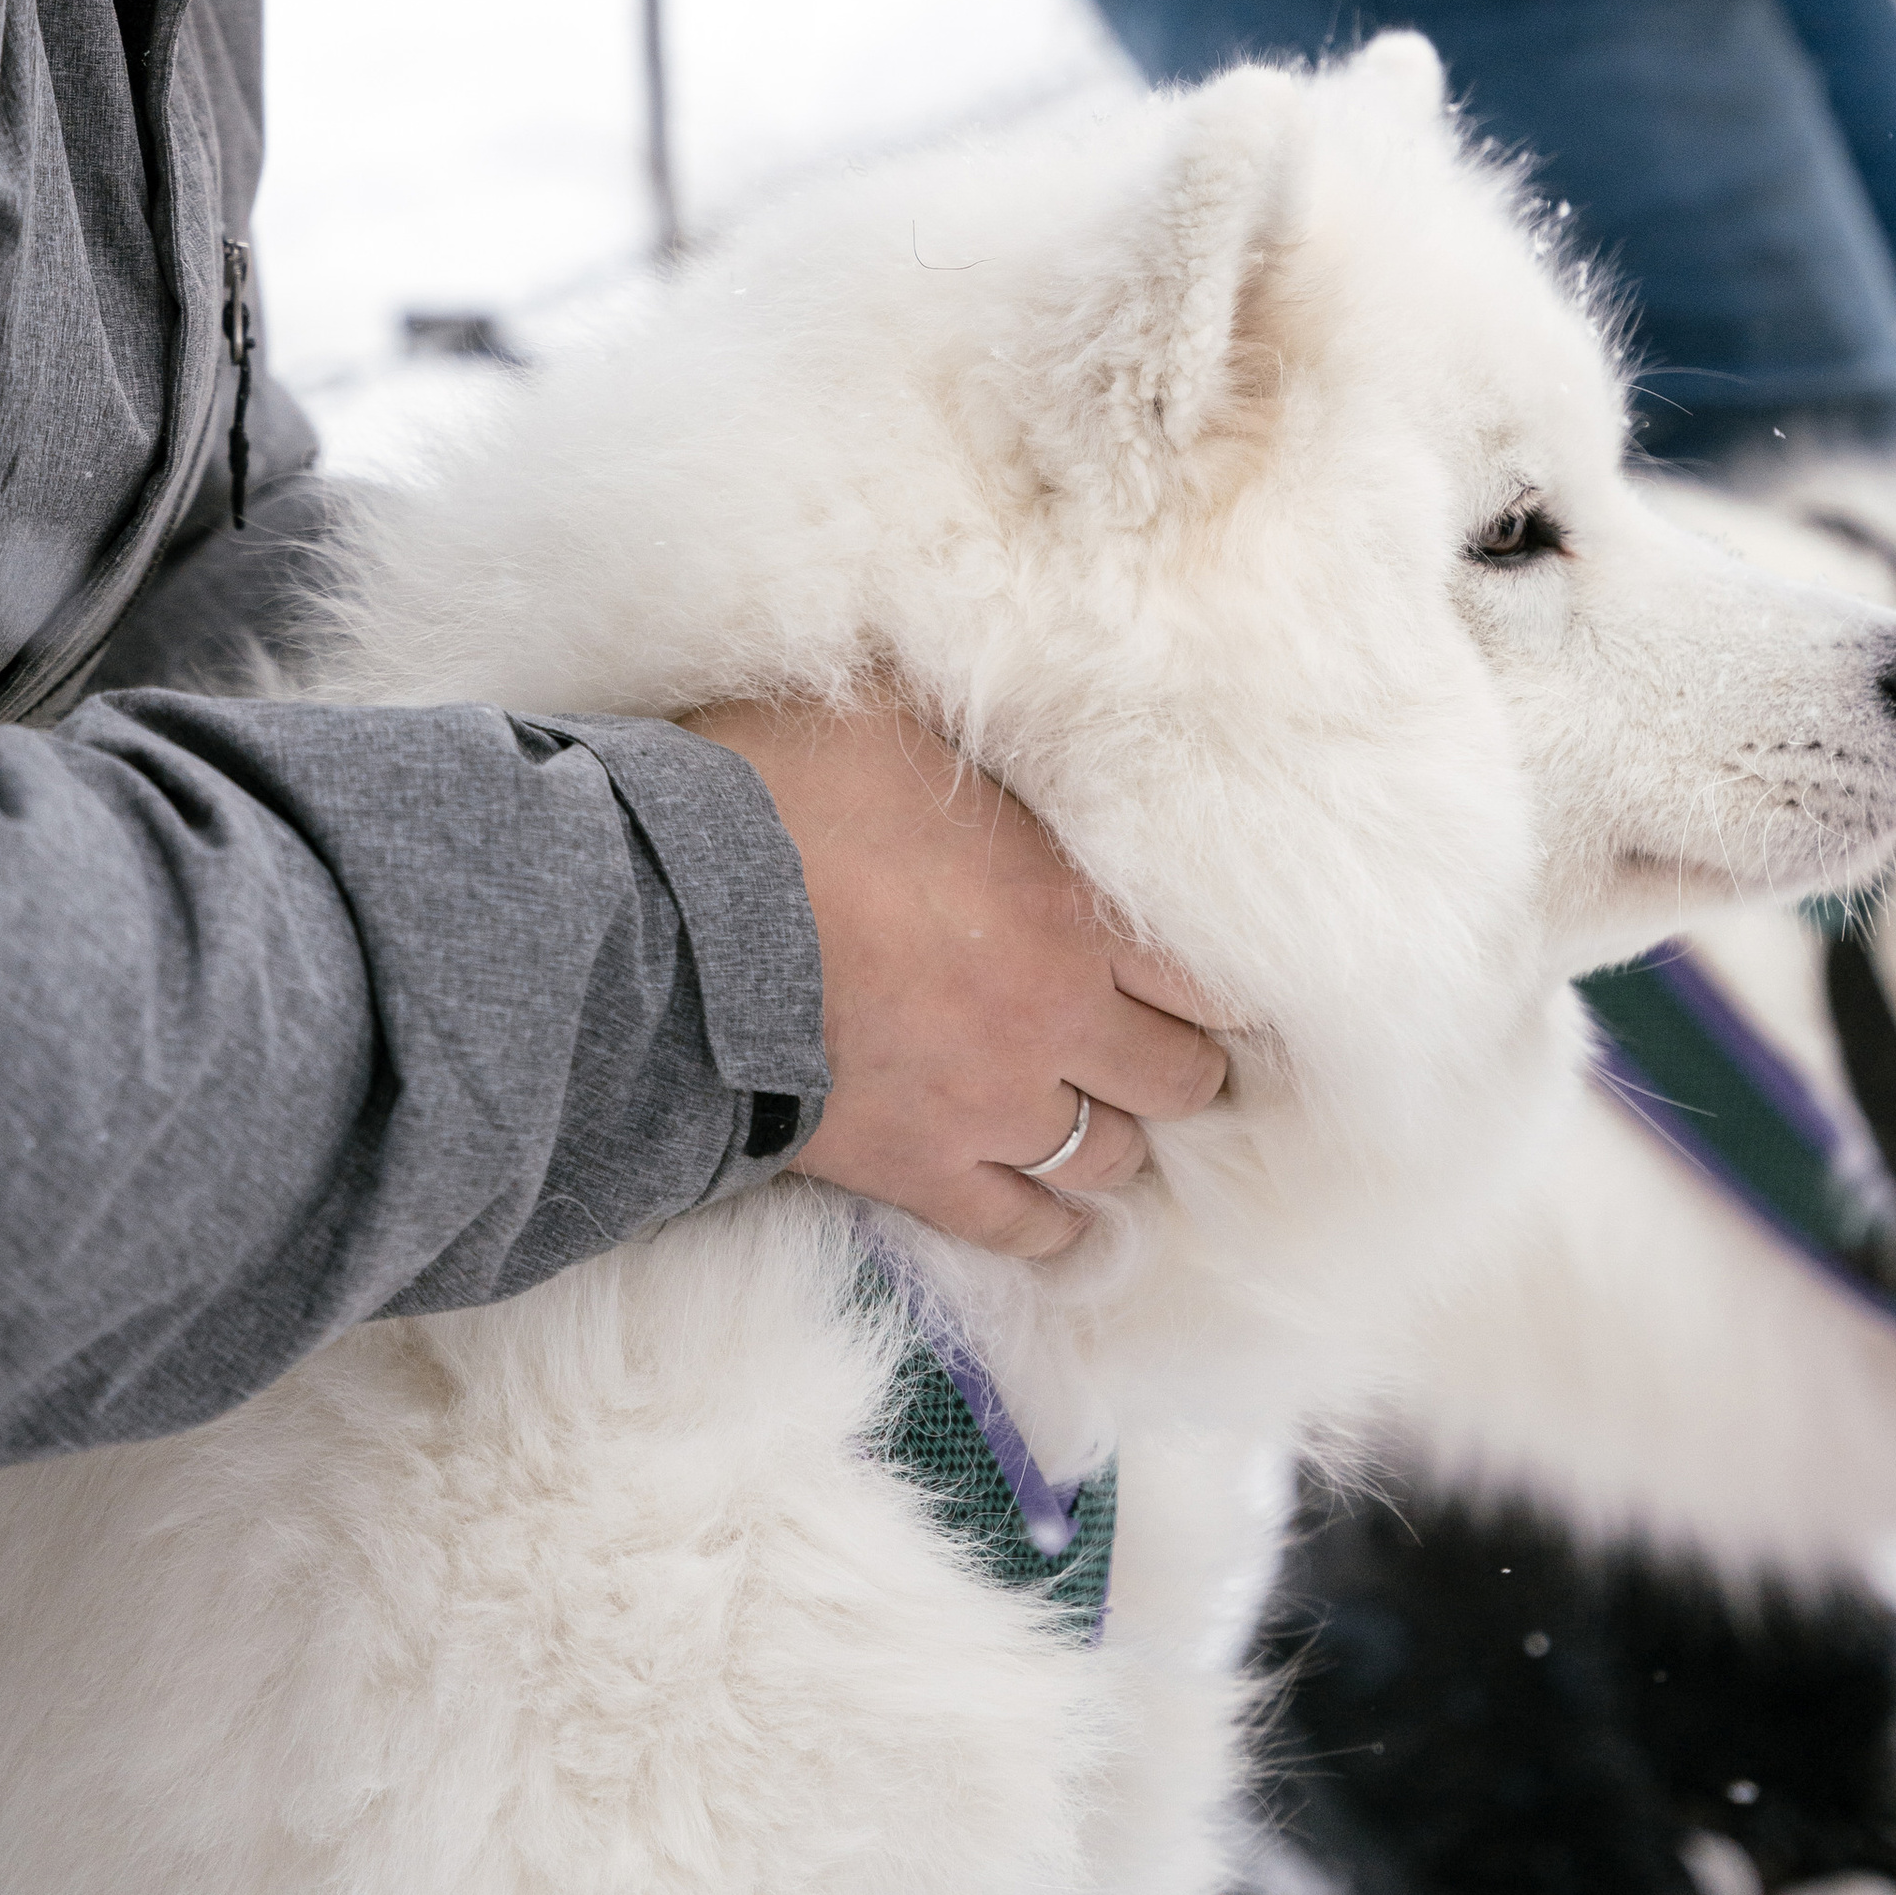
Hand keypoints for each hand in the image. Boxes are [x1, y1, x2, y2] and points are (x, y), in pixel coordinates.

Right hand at [686, 694, 1229, 1254]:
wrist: (675, 919)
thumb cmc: (782, 796)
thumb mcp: (893, 713)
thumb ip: (974, 724)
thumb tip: (1013, 665)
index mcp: (1067, 908)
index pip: (1204, 978)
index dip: (1221, 990)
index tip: (1221, 994)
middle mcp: (1052, 1018)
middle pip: (1177, 1079)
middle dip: (1181, 1067)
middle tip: (1166, 1054)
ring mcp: (988, 1105)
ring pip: (1108, 1158)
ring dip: (1119, 1141)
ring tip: (1112, 1122)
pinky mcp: (918, 1170)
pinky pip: (1020, 1228)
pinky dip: (1053, 1228)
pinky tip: (1062, 1219)